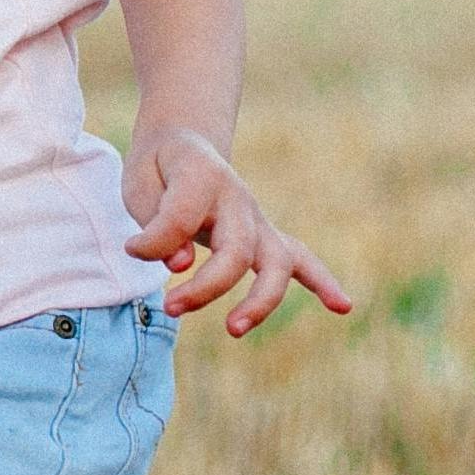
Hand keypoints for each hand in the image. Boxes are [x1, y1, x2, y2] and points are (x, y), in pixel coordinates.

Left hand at [123, 128, 353, 336]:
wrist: (181, 145)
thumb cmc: (156, 170)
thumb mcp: (138, 184)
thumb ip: (156, 223)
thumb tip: (181, 264)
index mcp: (201, 174)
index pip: (182, 217)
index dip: (153, 241)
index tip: (132, 248)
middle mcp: (237, 197)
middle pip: (236, 250)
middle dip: (206, 287)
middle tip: (170, 307)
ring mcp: (256, 218)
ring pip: (277, 261)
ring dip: (260, 301)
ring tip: (234, 329)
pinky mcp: (265, 236)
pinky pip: (301, 259)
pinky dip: (321, 282)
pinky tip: (342, 306)